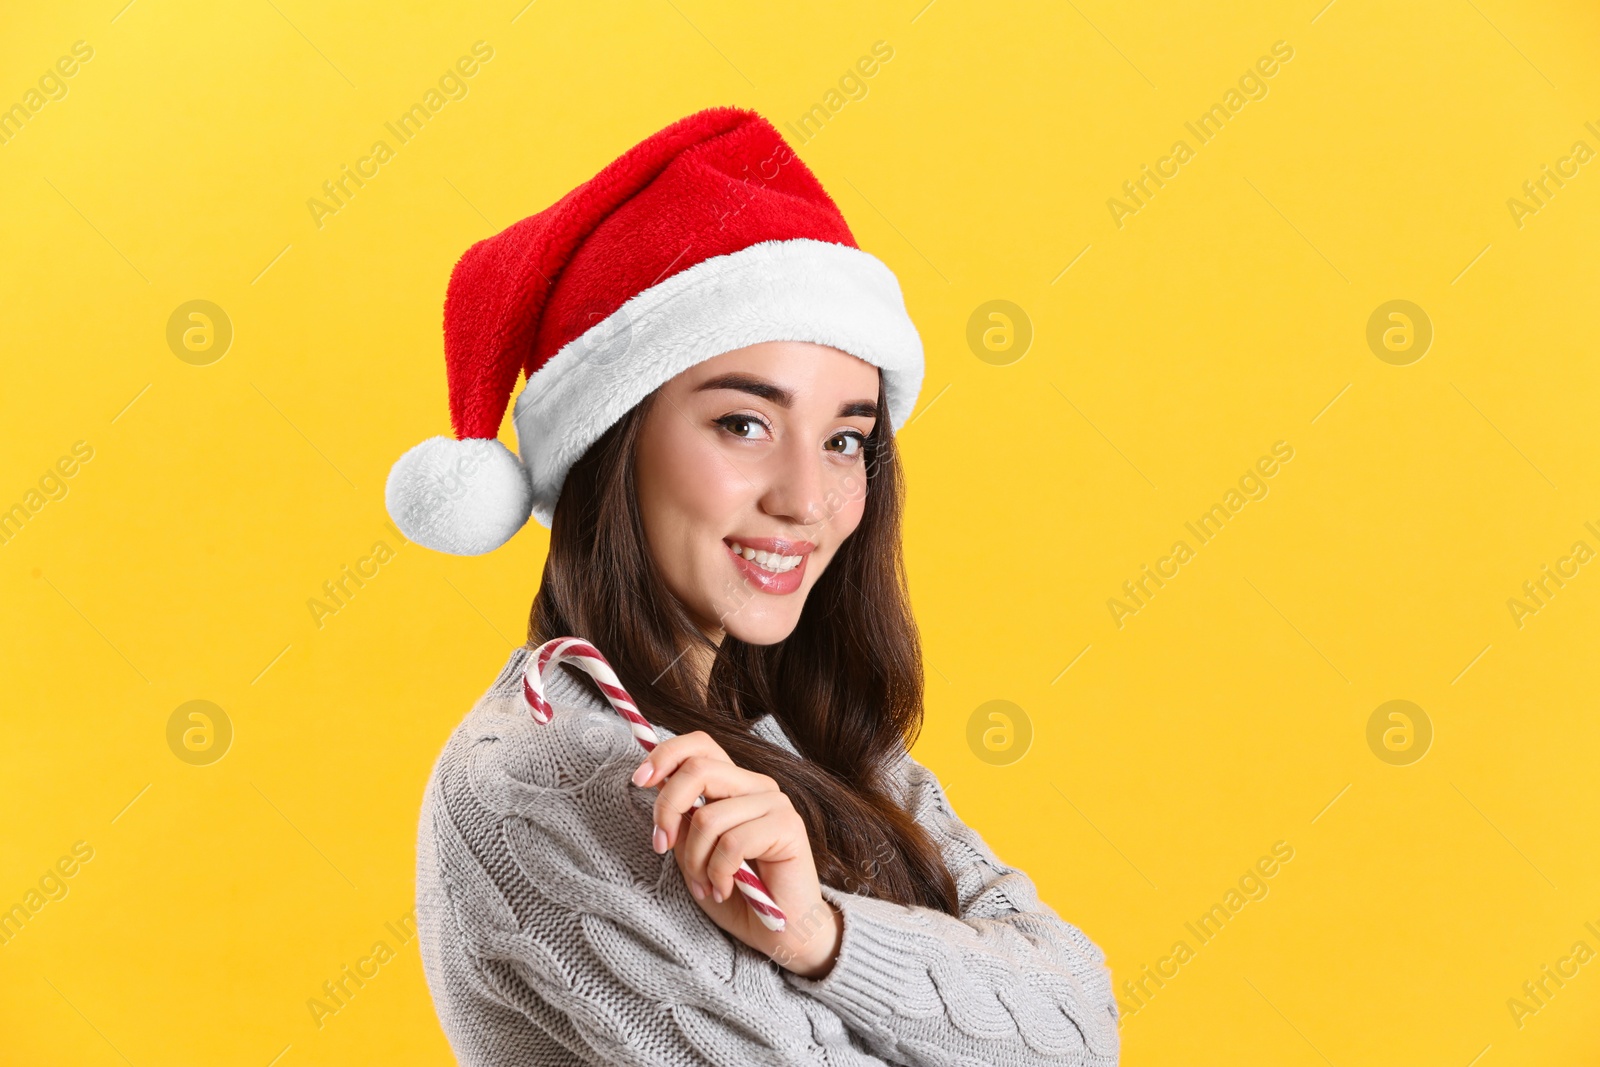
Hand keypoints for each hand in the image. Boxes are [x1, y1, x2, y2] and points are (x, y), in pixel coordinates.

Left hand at [632, 730, 841, 977]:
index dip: (665, 755)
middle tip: (661, 847)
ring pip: (708, 816)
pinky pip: (732, 843)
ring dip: (694, 861)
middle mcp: (756, 786)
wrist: (781, 933)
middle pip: (698, 768)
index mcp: (734, 784)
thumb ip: (681, 822)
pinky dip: (718, 873)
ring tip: (704, 887)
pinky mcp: (788, 827)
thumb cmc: (738, 896)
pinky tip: (725, 889)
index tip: (638, 781)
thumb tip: (654, 787)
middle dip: (667, 809)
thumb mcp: (695, 855)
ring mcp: (775, 803)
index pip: (700, 744)